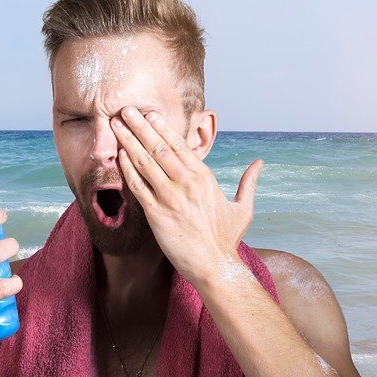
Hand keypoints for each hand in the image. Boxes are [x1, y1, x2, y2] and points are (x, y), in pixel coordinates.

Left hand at [110, 106, 263, 284]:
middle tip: (127, 109)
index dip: (162, 127)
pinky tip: (119, 154)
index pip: (180, 145)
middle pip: (159, 147)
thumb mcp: (243, 208)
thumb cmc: (227, 239)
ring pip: (145, 162)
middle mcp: (186, 183)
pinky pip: (137, 186)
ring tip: (117, 125)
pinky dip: (127, 168)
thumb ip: (249, 182)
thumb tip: (260, 163)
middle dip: (140, 126)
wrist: (215, 267)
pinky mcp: (156, 215)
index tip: (150, 114)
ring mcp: (170, 198)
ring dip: (129, 141)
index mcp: (205, 178)